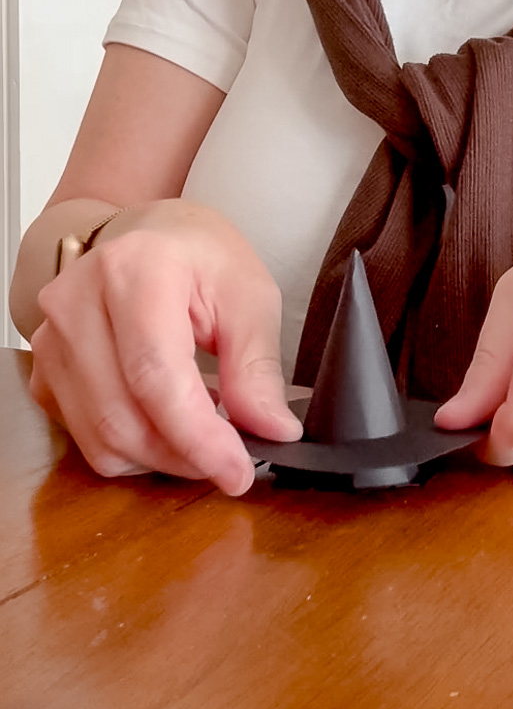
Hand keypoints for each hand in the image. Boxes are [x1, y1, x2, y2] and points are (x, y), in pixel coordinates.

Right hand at [30, 199, 301, 493]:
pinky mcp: (44, 369)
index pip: (154, 375)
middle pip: (122, 416)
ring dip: (161, 457)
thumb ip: (256, 365)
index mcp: (134, 270)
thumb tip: (272, 432)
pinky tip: (166, 420)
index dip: (197, 437)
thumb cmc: (201, 259)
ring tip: (203, 429)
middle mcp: (76, 302)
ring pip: (100, 438)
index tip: (238, 472)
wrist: (148, 237)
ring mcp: (51, 338)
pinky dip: (133, 448)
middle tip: (231, 459)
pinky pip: (85, 438)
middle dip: (184, 456)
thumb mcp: (249, 296)